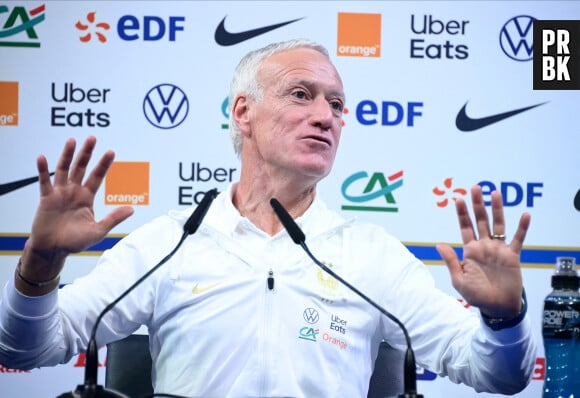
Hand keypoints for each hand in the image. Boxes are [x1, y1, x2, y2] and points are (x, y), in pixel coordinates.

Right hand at [20, 136, 133, 285]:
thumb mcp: (98, 230)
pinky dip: (43, 170)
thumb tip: (132, 209)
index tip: (111, 152)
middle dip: (87, 153)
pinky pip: (44, 181)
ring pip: (64, 169)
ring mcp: (59, 193)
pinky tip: (43, 158)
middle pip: (81, 168)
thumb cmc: (75, 241)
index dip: (103, 164)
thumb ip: (113, 218)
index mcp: (87, 198)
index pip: (97, 176)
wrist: (53, 250)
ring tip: (72, 141)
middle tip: (92, 138)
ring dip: (67, 155)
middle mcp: (74, 192)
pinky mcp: (46, 198)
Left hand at [436, 185, 530, 318]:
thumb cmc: (476, 295)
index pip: (465, 227)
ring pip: (498, 225)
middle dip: (477, 205)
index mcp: (470, 250)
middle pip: (481, 221)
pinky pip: (518, 239)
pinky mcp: (512, 256)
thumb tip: (439, 243)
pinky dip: (522, 227)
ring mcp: (498, 250)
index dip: (462, 213)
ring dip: (497, 209)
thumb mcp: (459, 279)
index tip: (458, 199)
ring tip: (495, 193)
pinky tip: (525, 215)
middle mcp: (484, 246)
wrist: (497, 307)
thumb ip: (451, 260)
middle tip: (476, 188)